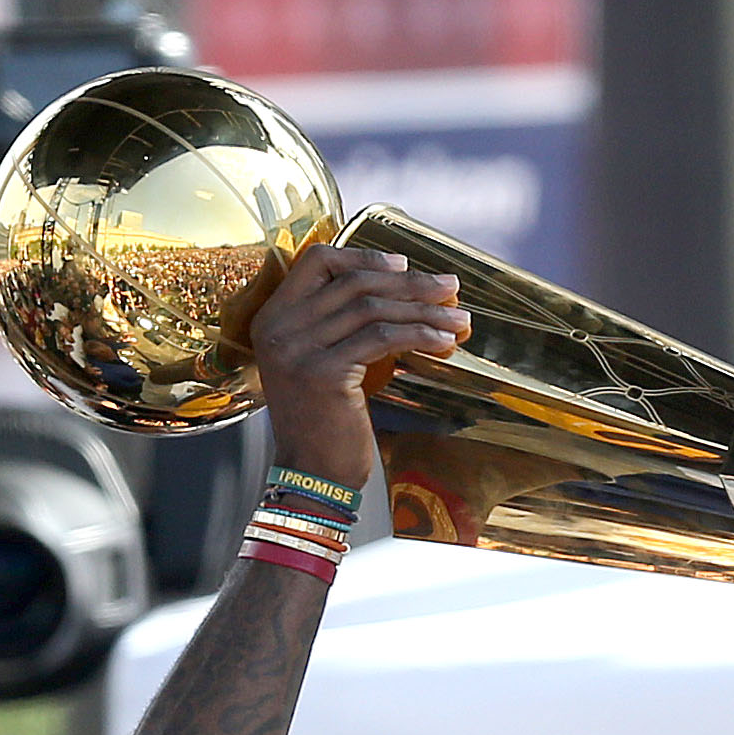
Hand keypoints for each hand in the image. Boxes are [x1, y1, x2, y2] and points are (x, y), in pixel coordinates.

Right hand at [249, 243, 468, 489]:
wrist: (311, 477)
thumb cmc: (324, 425)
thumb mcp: (321, 363)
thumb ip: (340, 326)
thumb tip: (402, 292)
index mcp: (273, 318)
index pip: (317, 261)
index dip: (364, 257)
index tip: (403, 265)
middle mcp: (279, 328)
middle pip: (355, 284)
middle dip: (411, 284)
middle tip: (450, 286)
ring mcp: (298, 349)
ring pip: (373, 309)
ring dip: (425, 311)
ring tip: (459, 319)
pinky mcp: (324, 372)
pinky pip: (382, 338)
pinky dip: (419, 335)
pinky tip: (444, 343)